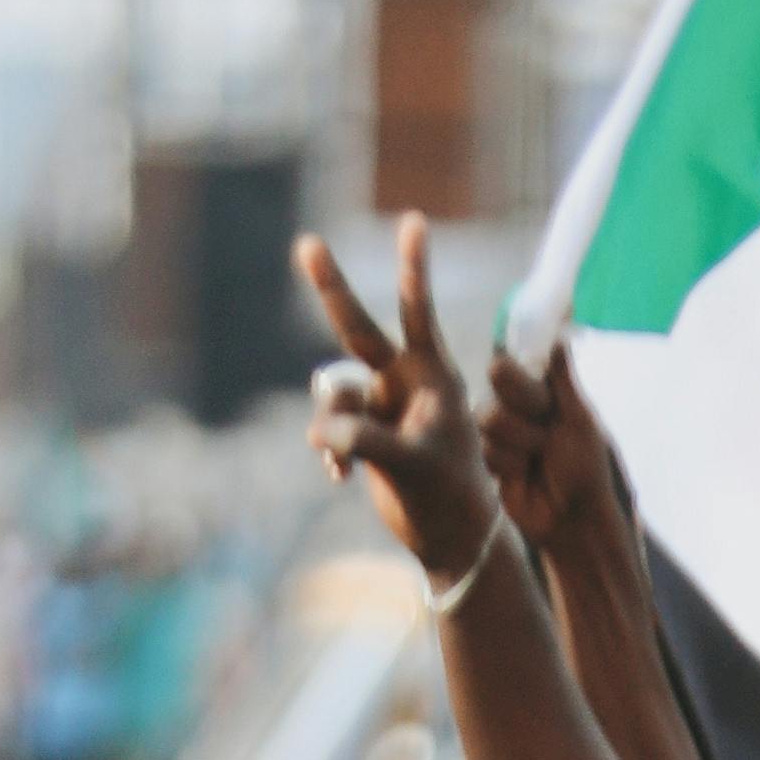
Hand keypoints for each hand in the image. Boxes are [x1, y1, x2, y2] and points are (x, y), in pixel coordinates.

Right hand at [296, 219, 490, 583]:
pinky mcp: (364, 433)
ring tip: (345, 462)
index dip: (413, 270)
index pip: (417, 314)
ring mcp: (381, 406)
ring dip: (332, 424)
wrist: (452, 536)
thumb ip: (367, 442)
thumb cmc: (450, 496)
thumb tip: (321, 429)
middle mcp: (404, 383)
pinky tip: (341, 477)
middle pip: (358, 329)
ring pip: (334, 394)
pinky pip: (328, 427)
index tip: (415, 222)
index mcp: (431, 378)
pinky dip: (329, 449)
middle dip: (332, 288)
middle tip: (307, 243)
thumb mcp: (413, 466)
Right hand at [483, 333, 633, 581]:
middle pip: (496, 383)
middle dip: (523, 411)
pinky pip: (487, 450)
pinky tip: (523, 477)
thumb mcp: (579, 421)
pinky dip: (510, 466)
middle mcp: (519, 405)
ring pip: (489, 419)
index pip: (516, 361)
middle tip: (546, 437)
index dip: (521, 380)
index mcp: (543, 389)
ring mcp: (502, 431)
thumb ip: (563, 381)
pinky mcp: (490, 458)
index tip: (541, 401)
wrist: (571, 518)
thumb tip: (560, 339)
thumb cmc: (584, 468)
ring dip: (521, 443)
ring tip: (538, 460)